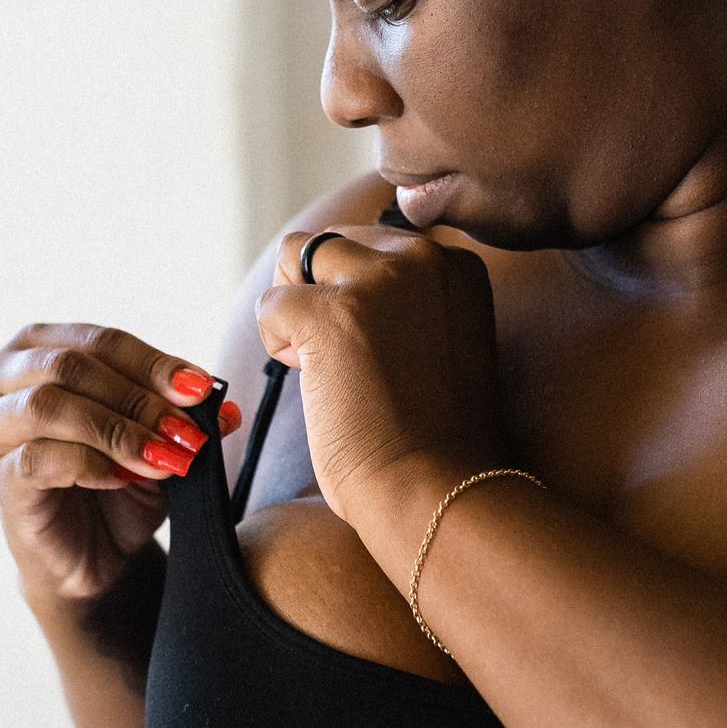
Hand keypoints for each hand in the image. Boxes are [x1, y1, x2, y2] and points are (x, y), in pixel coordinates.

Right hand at [0, 323, 241, 603]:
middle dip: (139, 397)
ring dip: (118, 429)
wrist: (101, 554)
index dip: (154, 363)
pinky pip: (39, 458)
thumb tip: (226, 407)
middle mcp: (0, 382)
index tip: (201, 389)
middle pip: (71, 365)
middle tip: (186, 429)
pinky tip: (127, 477)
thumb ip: (187, 415)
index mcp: (39, 349)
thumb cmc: (121, 479)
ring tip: (167, 456)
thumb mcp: (160, 436)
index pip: (101, 341)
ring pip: (47, 406)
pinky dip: (93, 463)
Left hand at [254, 225, 509, 528]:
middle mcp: (424, 257)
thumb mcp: (440, 337)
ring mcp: (378, 280)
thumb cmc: (435, 431)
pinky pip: (271, 304)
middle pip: (332, 241)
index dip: (358, 293)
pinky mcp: (332, 312)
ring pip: (294, 253)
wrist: (439, 487)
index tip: (377, 346)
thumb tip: (335, 273)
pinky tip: (312, 380)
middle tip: (343, 357)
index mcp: (455, 263)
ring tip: (322, 361)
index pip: (375, 243)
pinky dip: (275, 345)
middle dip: (321, 292)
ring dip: (295, 305)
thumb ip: (406, 296)